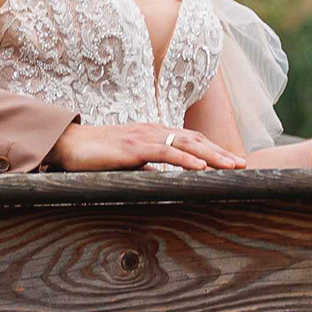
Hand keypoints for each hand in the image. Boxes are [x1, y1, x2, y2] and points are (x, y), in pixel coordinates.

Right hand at [49, 121, 244, 172]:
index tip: (232, 162)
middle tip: (243, 165)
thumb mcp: (127, 163)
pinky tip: (201, 167)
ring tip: (231, 166)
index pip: (190, 140)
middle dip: (220, 152)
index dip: (212, 149)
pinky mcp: (133, 147)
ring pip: (185, 145)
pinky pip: (164, 152)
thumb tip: (161, 180)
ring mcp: (144, 137)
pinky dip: (185, 160)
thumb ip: (146, 169)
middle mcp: (153, 131)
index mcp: (153, 134)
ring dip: (211, 156)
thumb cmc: (95, 155)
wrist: (69, 144)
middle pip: (194, 140)